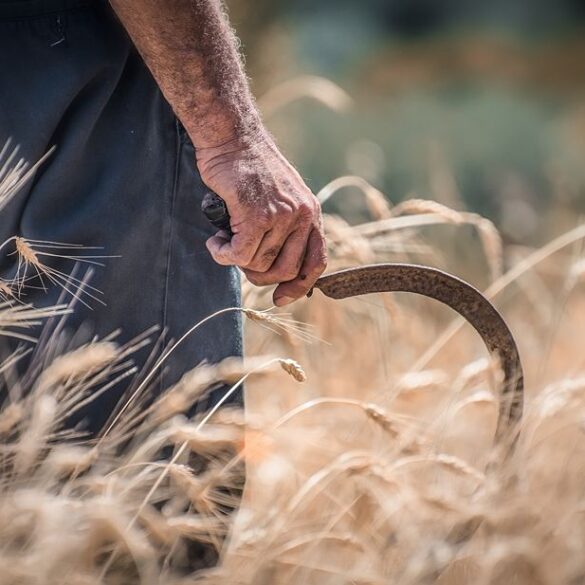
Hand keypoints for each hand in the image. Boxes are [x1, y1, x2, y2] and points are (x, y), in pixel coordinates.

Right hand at [196, 133, 326, 305]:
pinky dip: (223, 254)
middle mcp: (302, 216)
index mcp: (311, 214)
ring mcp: (282, 216)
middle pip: (285, 271)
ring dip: (236, 260)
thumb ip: (285, 228)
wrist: (233, 138)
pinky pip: (240, 255)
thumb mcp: (279, 198)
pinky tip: (215, 241)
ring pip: (259, 264)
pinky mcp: (257, 216)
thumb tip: (274, 268)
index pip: (316, 262)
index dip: (299, 286)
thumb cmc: (248, 169)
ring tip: (225, 241)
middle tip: (240, 259)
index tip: (281, 297)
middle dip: (259, 275)